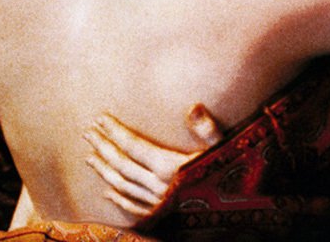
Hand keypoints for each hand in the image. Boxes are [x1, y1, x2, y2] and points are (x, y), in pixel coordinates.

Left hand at [83, 105, 223, 218]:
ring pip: (122, 185)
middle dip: (103, 146)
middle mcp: (159, 186)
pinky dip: (118, 199)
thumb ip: (207, 130)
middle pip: (122, 164)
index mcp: (170, 167)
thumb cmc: (235, 180)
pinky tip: (107, 191)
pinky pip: (134, 208)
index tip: (100, 119)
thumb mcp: (225, 151)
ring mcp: (158, 204)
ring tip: (90, 156)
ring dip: (104, 170)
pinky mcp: (162, 218)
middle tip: (87, 132)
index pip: (133, 145)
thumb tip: (193, 107)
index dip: (115, 131)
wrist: (242, 220)